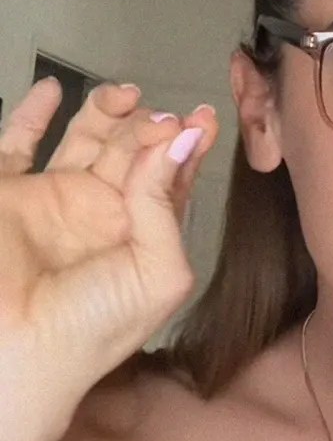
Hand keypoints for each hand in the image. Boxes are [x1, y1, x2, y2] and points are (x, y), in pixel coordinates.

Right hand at [0, 78, 219, 440]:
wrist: (16, 353)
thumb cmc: (94, 329)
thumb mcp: (158, 271)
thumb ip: (165, 204)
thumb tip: (181, 140)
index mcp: (141, 235)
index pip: (170, 179)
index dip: (187, 147)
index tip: (205, 117)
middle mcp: (99, 214)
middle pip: (131, 152)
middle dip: (150, 127)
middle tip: (162, 115)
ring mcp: (52, 200)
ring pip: (84, 140)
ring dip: (106, 113)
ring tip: (126, 95)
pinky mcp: (8, 194)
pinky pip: (17, 144)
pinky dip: (34, 113)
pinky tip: (54, 88)